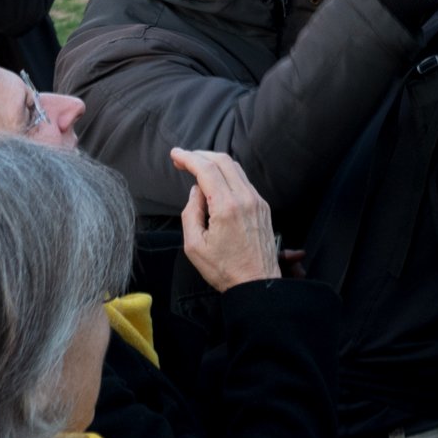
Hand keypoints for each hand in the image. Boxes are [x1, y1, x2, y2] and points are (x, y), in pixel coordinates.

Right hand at [171, 148, 278, 289]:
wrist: (257, 283)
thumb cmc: (224, 269)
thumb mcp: (194, 245)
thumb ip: (191, 213)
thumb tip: (197, 190)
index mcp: (227, 207)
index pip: (207, 170)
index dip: (189, 158)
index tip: (175, 154)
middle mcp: (246, 198)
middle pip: (224, 161)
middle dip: (201, 155)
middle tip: (182, 158)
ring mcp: (257, 201)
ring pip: (236, 168)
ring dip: (215, 162)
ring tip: (196, 166)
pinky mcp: (263, 206)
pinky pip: (244, 181)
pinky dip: (227, 174)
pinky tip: (215, 181)